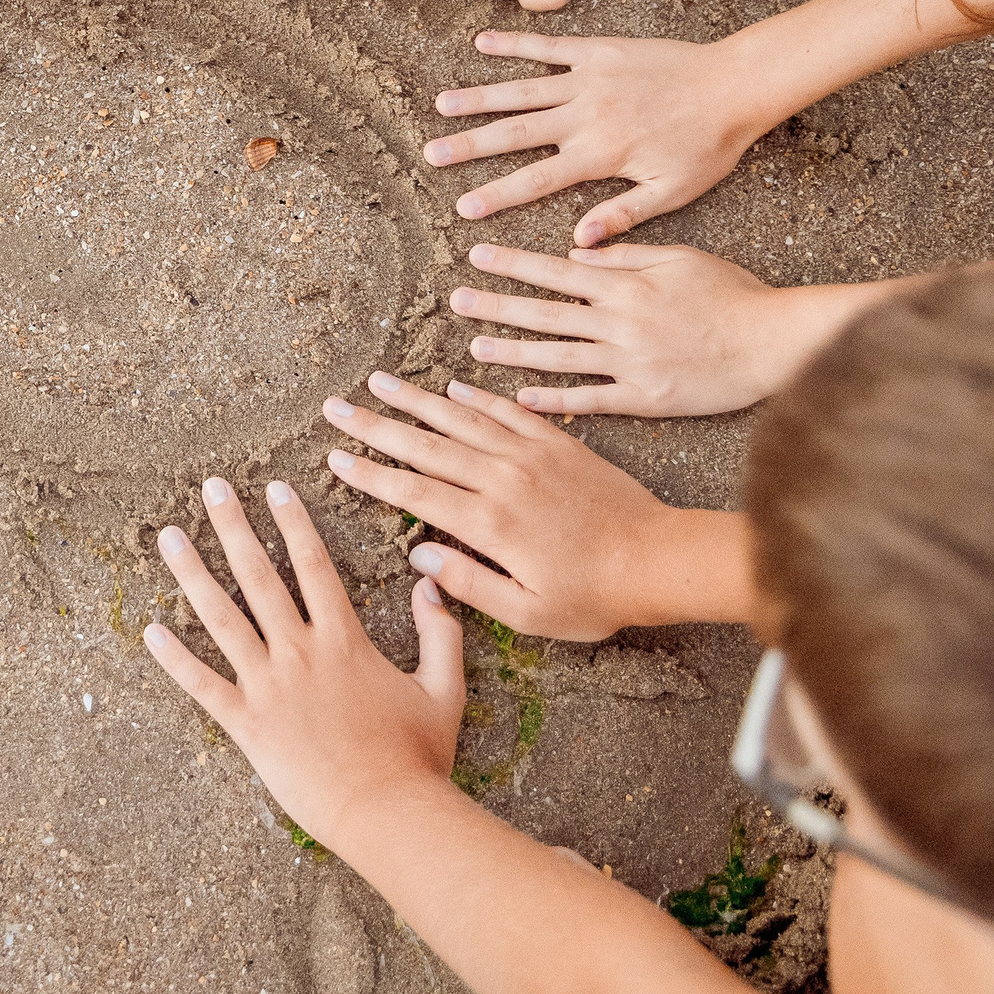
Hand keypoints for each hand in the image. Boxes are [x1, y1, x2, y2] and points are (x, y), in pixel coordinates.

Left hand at [144, 475, 465, 852]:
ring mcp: (268, 687)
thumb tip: (431, 587)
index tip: (275, 488)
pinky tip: (150, 631)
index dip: (294, 522)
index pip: (314, 565)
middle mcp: (299, 652)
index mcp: (343, 640)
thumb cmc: (418, 757)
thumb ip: (441, 634)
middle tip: (211, 488)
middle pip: (258, 576)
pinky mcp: (247, 725)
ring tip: (168, 536)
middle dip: (233, 527)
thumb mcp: (443, 689)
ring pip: (221, 618)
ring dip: (192, 574)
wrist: (387, 813)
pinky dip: (174, 659)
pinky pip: (202, 685)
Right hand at [324, 372, 750, 637]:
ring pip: (461, 418)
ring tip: (380, 382)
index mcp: (489, 523)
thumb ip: (468, 584)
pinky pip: (508, 410)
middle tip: (336, 406)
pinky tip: (452, 385)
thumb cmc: (593, 596)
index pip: (413, 490)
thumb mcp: (527, 611)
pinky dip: (477, 395)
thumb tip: (420, 558)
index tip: (334, 457)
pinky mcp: (559, 443)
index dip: (370, 474)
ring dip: (415, 400)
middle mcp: (503, 479)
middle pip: (425, 445)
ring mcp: (531, 455)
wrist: (659, 558)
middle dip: (375, 425)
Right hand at [426, 30, 775, 243]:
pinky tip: (481, 43)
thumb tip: (578, 242)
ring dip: (479, 97)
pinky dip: (513, 44)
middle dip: (469, 145)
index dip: (496, 195)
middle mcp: (585, 116)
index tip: (463, 208)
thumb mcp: (672, 192)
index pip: (536, 181)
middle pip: (515, 133)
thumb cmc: (708, 146)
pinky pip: (548, 47)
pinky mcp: (598, 51)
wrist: (735, 85)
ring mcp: (588, 79)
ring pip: (521, 90)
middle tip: (431, 154)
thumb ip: (623, 215)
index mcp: (599, 155)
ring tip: (442, 105)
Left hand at [453, 242, 863, 417]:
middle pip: (546, 313)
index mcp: (627, 285)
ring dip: (513, 352)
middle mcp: (620, 323)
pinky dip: (554, 399)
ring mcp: (630, 364)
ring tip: (474, 349)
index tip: (476, 255)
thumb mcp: (682, 258)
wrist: (774, 344)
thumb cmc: (733, 296)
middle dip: (497, 305)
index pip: (557, 270)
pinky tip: (520, 399)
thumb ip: (628, 253)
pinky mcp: (645, 399)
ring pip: (558, 357)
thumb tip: (578, 247)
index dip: (513, 262)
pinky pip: (590, 400)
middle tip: (455, 300)